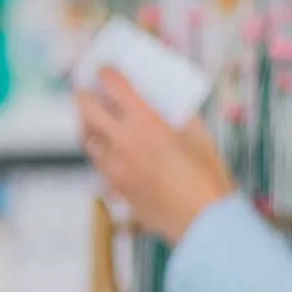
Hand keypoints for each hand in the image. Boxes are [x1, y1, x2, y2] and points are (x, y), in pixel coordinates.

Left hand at [74, 68, 235, 242]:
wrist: (202, 223)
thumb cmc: (207, 177)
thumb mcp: (198, 137)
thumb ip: (178, 115)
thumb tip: (164, 104)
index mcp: (147, 122)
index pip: (114, 86)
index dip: (107, 72)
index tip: (106, 69)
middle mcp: (123, 141)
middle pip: (85, 107)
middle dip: (84, 94)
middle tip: (88, 90)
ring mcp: (115, 166)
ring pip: (87, 137)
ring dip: (89, 124)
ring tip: (96, 119)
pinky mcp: (114, 186)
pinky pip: (98, 162)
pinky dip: (100, 151)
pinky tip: (110, 149)